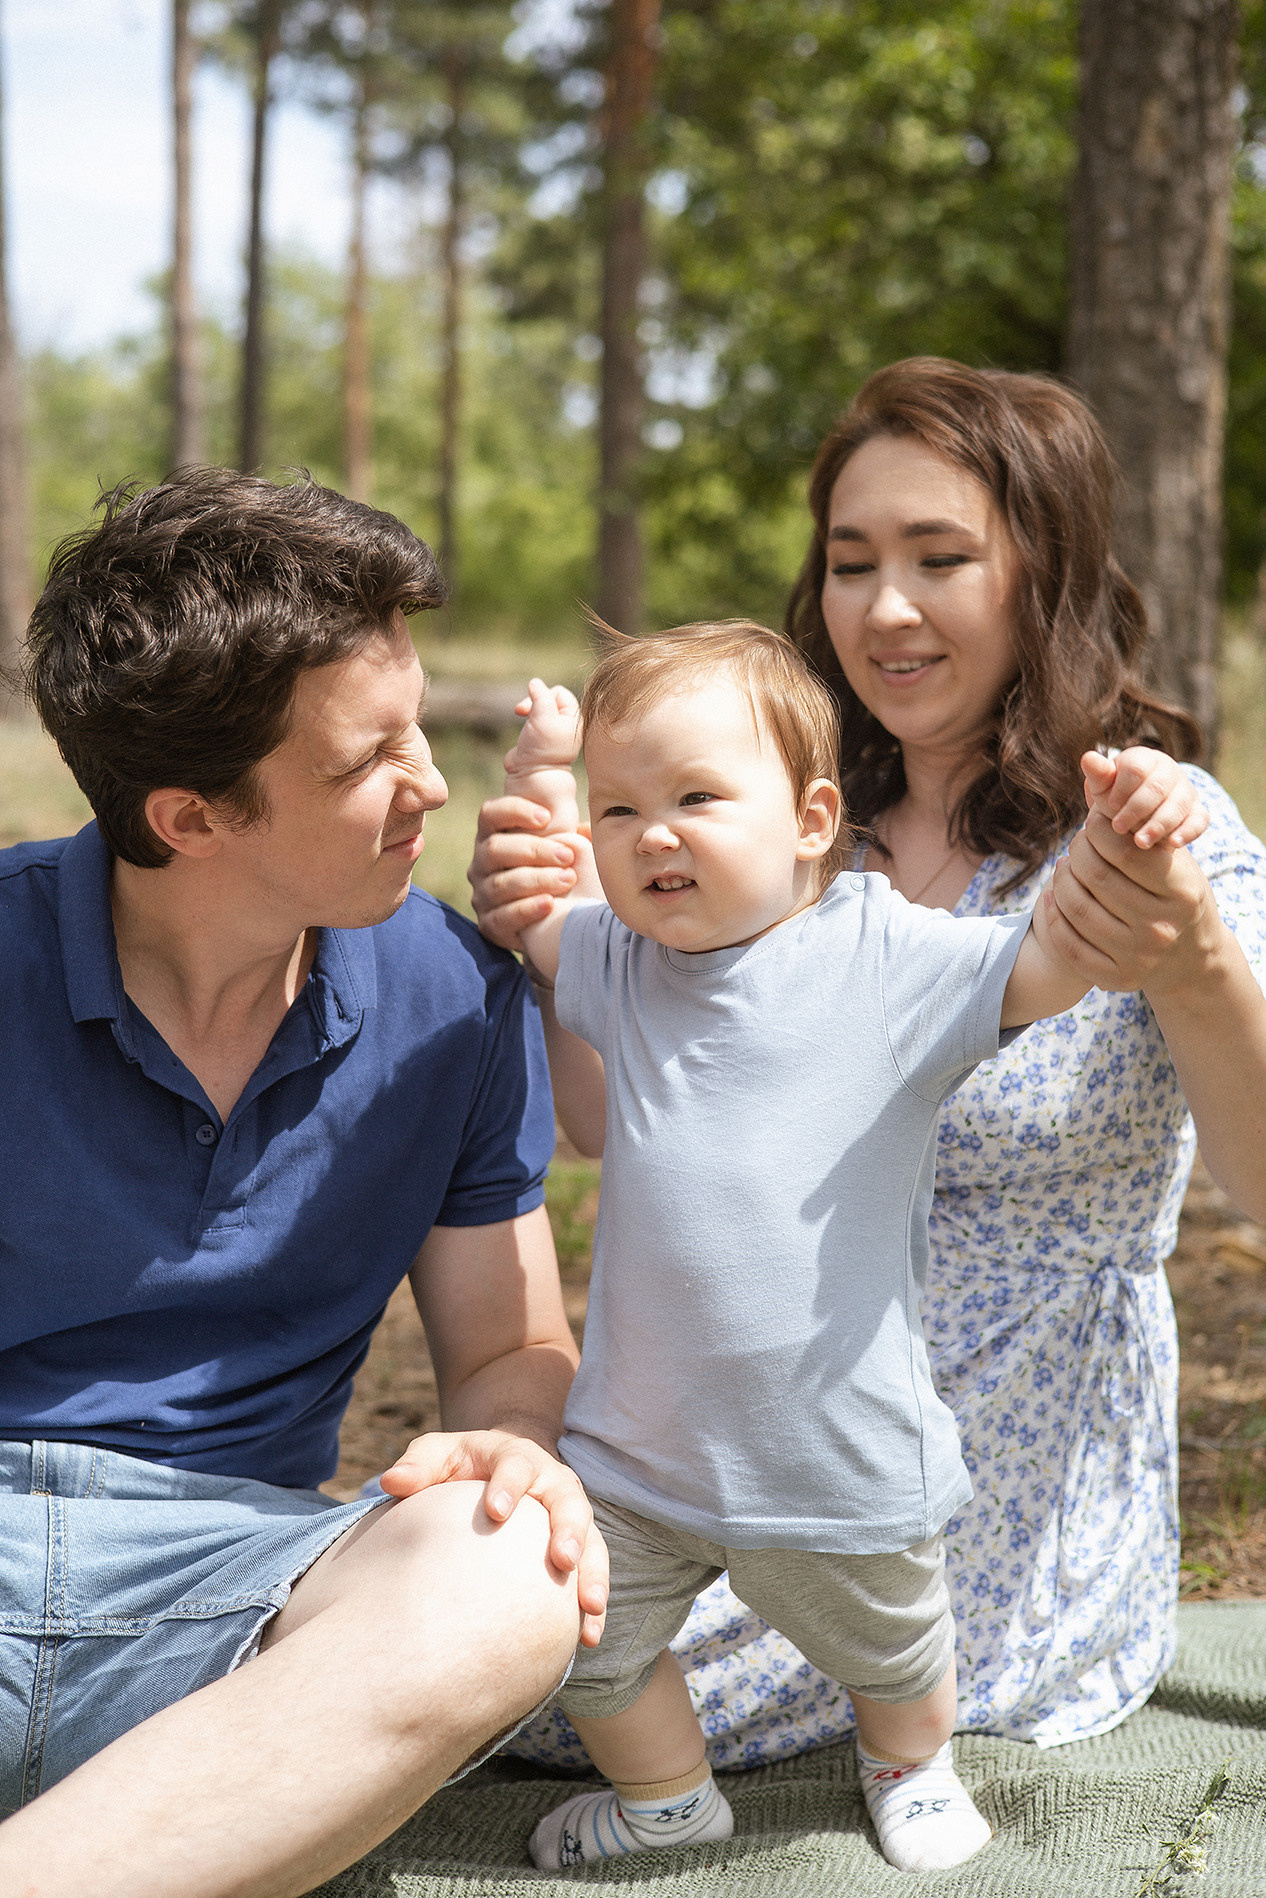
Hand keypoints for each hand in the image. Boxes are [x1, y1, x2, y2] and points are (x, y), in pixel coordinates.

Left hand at [379, 1428, 608, 1644]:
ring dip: (593, 1573)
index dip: (508, 1486)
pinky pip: (592, 1572)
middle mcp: (553, 1483)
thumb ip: (418, 1464)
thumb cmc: (463, 1464)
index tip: (495, 1512)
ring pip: (593, 1541)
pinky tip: (588, 1637)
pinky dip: (594, 1605)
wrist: (504, 1464)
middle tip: (562, 1559)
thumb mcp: (440, 1454)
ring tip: (588, 1607)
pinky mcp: (579, 1546)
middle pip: (570, 1502)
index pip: (516, 1466)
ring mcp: (570, 1515)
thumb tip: (391, 1483)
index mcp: (517, 1456)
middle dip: (569, 1531)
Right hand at [468, 795, 578, 949]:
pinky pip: (502, 916)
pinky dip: (527, 909)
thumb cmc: (557, 871)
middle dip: (534, 850)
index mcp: (494, 835)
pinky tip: (550, 904)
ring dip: (537, 880)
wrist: (551, 922)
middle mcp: (482, 863)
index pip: (491, 814)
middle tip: (568, 855)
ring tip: (568, 879)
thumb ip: (571, 833)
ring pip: (500, 884)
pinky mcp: (489, 924)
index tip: (547, 817)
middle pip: (495, 849)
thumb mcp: (562, 847)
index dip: (514, 812)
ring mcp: (482, 894)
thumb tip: (587, 828)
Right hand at [505, 679, 582, 776]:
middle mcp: (566, 724)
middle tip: (520, 711)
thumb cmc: (541, 748)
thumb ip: (540, 696)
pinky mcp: (540, 739)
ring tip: (522, 724)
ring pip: (538, 709)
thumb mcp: (542, 716)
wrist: (532, 776)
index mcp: (573, 719)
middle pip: (547, 698)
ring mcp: (553, 732)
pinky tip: (523, 738)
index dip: (542, 695)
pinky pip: (531, 722)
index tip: (529, 708)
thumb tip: (534, 682)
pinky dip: (524, 725)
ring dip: (528, 713)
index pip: (559, 692)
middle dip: (532, 703)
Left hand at [1042, 808, 1220, 995]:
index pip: (1127, 851)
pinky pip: (1069, 944)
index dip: (1099, 831)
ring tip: (1064, 867)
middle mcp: (1160, 927)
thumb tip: (1099, 797)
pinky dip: (1054, 916)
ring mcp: (1138, 957)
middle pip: (1096, 877)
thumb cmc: (1177, 897)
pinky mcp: (1117, 979)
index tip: (1092, 824)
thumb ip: (1145, 835)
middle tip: (1076, 844)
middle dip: (1078, 851)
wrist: (1191, 959)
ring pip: (1076, 908)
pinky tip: (1053, 897)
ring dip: (1060, 881)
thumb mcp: (1177, 864)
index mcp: (1181, 893)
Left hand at [1080, 748, 1207, 849]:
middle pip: (1157, 787)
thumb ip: (1098, 775)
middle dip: (1136, 809)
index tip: (1111, 805)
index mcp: (1144, 759)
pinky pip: (1199, 819)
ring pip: (1178, 804)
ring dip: (1158, 824)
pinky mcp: (1198, 811)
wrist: (1137, 820)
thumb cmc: (1117, 799)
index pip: (1137, 767)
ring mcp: (1186, 791)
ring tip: (1140, 842)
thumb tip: (1088, 758)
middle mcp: (1169, 771)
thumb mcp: (1104, 788)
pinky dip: (1188, 831)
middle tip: (1118, 828)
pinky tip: (1173, 843)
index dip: (1122, 788)